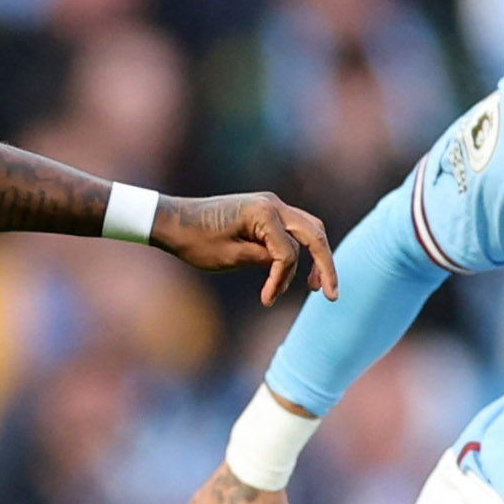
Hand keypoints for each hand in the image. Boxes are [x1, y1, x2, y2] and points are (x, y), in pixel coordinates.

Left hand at [149, 192, 338, 304]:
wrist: (171, 220)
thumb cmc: (195, 240)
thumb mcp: (229, 257)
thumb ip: (263, 260)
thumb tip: (287, 267)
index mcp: (263, 213)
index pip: (288, 252)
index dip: (281, 280)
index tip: (266, 300)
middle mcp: (272, 204)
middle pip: (314, 234)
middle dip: (326, 265)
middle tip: (332, 295)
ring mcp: (270, 205)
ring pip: (309, 229)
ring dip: (316, 256)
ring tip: (317, 286)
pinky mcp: (264, 212)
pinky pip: (292, 230)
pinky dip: (298, 250)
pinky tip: (296, 272)